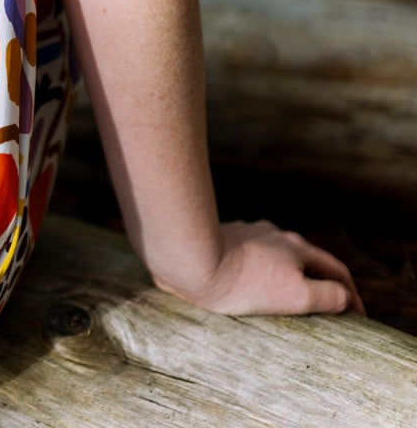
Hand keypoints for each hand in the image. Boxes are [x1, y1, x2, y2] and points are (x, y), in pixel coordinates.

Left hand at [151, 220, 365, 316]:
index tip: (357, 315)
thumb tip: (343, 297)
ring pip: (277, 256)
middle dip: (320, 281)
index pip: (335, 269)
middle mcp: (276, 235)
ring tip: (287, 297)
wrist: (192, 258)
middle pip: (307, 260)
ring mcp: (249, 235)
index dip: (350, 293)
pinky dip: (260, 272)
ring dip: (288, 275)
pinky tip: (249, 283)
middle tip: (326, 306)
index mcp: (297, 247)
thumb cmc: (244, 281)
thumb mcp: (295, 295)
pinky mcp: (225, 240)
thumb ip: (327, 296)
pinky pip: (251, 258)